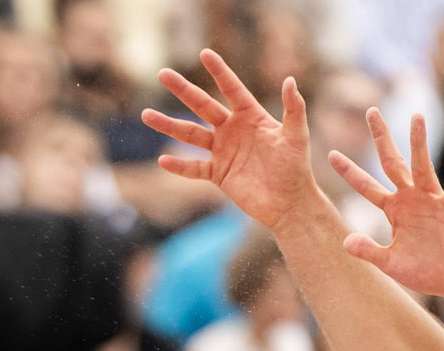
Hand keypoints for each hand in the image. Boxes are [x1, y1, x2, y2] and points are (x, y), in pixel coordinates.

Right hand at [143, 51, 327, 229]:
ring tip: (147, 115)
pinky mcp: (217, 174)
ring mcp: (222, 152)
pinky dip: (179, 166)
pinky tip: (163, 160)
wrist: (288, 202)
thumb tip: (289, 80)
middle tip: (162, 74)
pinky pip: (194, 168)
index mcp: (251, 116)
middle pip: (202, 106)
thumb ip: (293, 109)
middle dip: (183, 90)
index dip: (219, 72)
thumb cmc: (296, 167)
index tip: (205, 54)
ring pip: (190, 134)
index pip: (232, 89)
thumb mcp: (297, 136)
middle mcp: (232, 130)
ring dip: (169, 125)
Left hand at [329, 107, 443, 304]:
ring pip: (423, 168)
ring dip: (419, 144)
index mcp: (394, 210)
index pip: (366, 186)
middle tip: (372, 111)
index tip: (330, 154)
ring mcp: (432, 203)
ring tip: (415, 117)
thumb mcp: (389, 263)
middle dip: (382, 138)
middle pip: (393, 163)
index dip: (349, 172)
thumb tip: (345, 240)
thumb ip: (368, 251)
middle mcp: (411, 200)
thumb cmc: (425, 270)